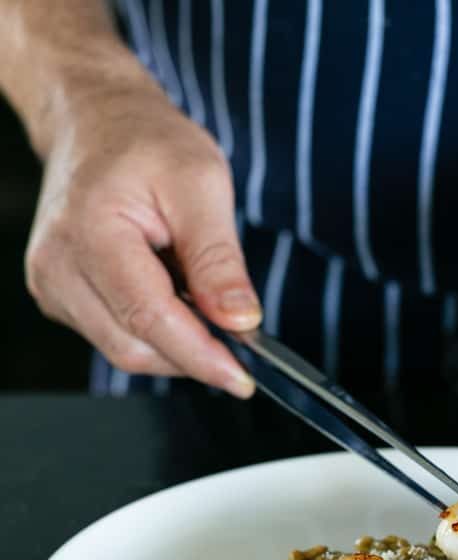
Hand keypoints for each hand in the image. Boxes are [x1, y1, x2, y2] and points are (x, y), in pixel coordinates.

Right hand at [25, 79, 260, 395]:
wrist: (96, 121)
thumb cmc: (145, 141)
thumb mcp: (202, 184)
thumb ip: (219, 260)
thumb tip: (239, 320)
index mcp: (92, 230)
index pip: (149, 318)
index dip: (200, 356)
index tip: (242, 379)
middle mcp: (59, 264)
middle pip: (135, 347)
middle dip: (192, 353)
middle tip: (236, 332)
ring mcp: (52, 284)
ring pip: (125, 350)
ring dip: (174, 341)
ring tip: (193, 290)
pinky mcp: (58, 296)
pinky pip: (115, 337)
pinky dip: (154, 330)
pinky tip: (168, 292)